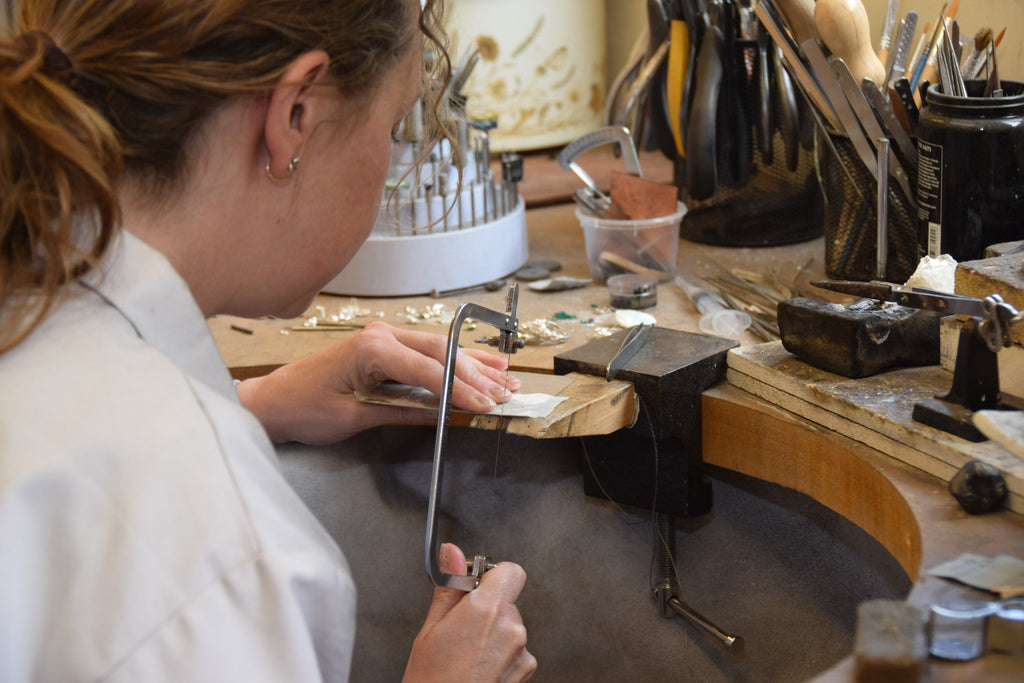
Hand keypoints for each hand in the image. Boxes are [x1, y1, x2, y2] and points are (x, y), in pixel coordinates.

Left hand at [237, 321, 520, 443]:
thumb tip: (443, 414)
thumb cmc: (303, 409)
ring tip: (505, 379)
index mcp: (371, 347)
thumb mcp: (354, 417)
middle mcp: (380, 335)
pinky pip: (426, 353)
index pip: (429, 369)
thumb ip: (402, 410)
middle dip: (476, 375)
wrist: (273, 402)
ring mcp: (383, 337)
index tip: (485, 405)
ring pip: (439, 349)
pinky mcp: (384, 347)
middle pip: (441, 353)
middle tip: (504, 394)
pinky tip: (482, 364)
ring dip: (473, 366)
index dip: (461, 389)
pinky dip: (455, 362)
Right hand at [404, 544, 535, 682]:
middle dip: (487, 609)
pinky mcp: (527, 671)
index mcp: (486, 609)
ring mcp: (522, 651)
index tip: (475, 586)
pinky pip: (517, 651)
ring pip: (511, 627)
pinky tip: (478, 668)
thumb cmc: (431, 681)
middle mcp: (511, 627)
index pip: (511, 570)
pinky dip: (501, 656)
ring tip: (466, 655)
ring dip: (494, 635)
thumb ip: (449, 587)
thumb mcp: (430, 629)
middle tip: (460, 629)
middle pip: (508, 601)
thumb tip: (452, 554)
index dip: (493, 575)